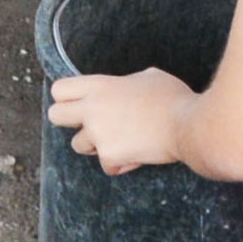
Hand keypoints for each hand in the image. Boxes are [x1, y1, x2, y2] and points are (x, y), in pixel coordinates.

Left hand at [45, 65, 200, 175]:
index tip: (76, 103)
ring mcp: (98, 134)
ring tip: (122, 139)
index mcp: (101, 86)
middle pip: (55, 116)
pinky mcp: (109, 157)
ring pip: (79, 145)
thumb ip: (126, 84)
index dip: (66, 97)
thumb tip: (126, 88)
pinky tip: (138, 153)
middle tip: (88, 125)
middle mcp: (93, 109)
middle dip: (70, 122)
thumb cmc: (172, 98)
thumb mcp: (148, 77)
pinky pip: (106, 165)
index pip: (60, 89)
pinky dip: (120, 163)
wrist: (187, 125)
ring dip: (97, 145)